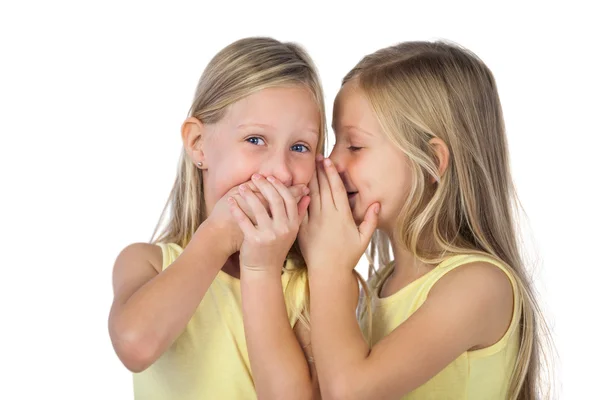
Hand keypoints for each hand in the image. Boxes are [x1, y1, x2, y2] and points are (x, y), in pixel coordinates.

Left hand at [228, 174, 310, 274]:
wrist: (263, 270)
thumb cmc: (276, 248)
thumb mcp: (291, 232)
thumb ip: (299, 214)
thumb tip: (307, 195)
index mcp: (293, 225)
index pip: (289, 199)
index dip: (279, 186)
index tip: (269, 177)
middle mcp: (283, 229)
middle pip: (275, 200)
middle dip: (264, 185)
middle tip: (255, 177)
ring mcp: (269, 235)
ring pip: (259, 208)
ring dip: (249, 195)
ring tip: (242, 188)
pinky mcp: (255, 240)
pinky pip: (244, 220)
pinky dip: (236, 209)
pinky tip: (231, 201)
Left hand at [298, 156, 379, 272]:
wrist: (328, 272)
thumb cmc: (347, 257)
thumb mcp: (364, 239)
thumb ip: (371, 220)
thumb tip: (377, 203)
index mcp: (342, 215)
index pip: (337, 189)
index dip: (332, 173)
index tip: (327, 161)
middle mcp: (328, 215)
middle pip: (323, 187)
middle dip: (319, 170)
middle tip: (315, 156)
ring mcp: (314, 220)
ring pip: (311, 195)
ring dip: (309, 179)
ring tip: (307, 166)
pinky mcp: (303, 227)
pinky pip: (299, 208)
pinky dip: (297, 196)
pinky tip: (295, 187)